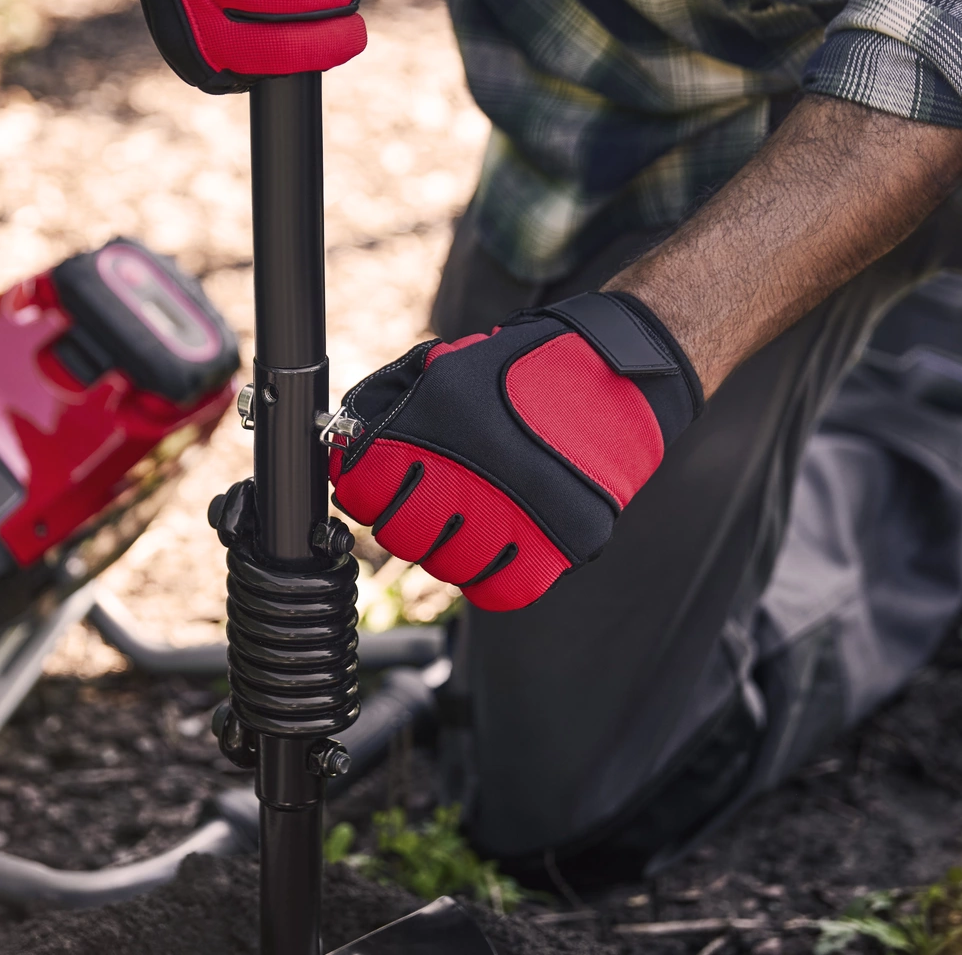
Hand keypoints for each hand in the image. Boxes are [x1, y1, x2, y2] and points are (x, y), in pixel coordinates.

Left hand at [328, 292, 702, 610]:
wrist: (615, 376)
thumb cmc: (526, 371)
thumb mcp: (448, 369)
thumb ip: (395, 408)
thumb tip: (347, 448)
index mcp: (434, 428)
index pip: (363, 491)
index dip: (363, 491)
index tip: (374, 490)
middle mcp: (469, 476)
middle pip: (399, 536)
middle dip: (403, 523)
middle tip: (423, 507)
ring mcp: (513, 515)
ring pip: (446, 568)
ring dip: (447, 551)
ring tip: (467, 523)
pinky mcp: (557, 543)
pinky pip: (500, 591)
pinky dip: (490, 578)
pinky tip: (494, 551)